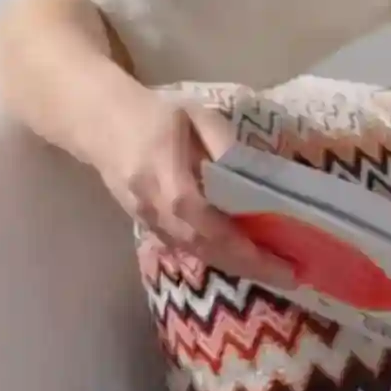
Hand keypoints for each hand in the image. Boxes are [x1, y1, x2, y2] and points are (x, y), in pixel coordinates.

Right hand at [95, 90, 300, 291]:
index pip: (204, 220)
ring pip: (196, 253)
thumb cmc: (155, 114)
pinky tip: (243, 260)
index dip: (240, 244)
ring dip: (235, 266)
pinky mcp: (148, 227)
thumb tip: (258, 179)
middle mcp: (154, 207)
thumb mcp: (197, 116)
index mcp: (164, 175)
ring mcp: (148, 222)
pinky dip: (218, 257)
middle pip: (203, 247)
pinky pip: (187, 249)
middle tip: (289, 276)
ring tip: (273, 272)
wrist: (102, 123)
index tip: (278, 257)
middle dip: (247, 265)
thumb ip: (226, 146)